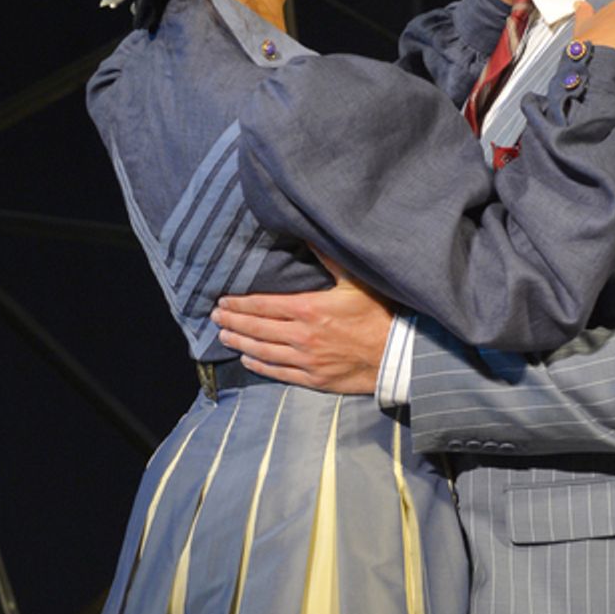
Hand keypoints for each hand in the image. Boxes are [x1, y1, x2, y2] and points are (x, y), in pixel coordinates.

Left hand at [210, 255, 392, 394]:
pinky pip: (279, 372)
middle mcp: (302, 336)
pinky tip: (247, 360)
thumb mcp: (355, 282)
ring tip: (224, 335)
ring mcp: (306, 360)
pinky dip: (259, 365)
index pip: (263, 305)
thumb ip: (329, 259)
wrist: (398, 356)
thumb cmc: (380, 315)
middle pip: (257, 328)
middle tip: (215, 316)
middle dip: (233, 320)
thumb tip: (310, 234)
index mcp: (309, 309)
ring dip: (240, 342)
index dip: (239, 303)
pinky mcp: (314, 379)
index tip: (223, 300)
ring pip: (263, 351)